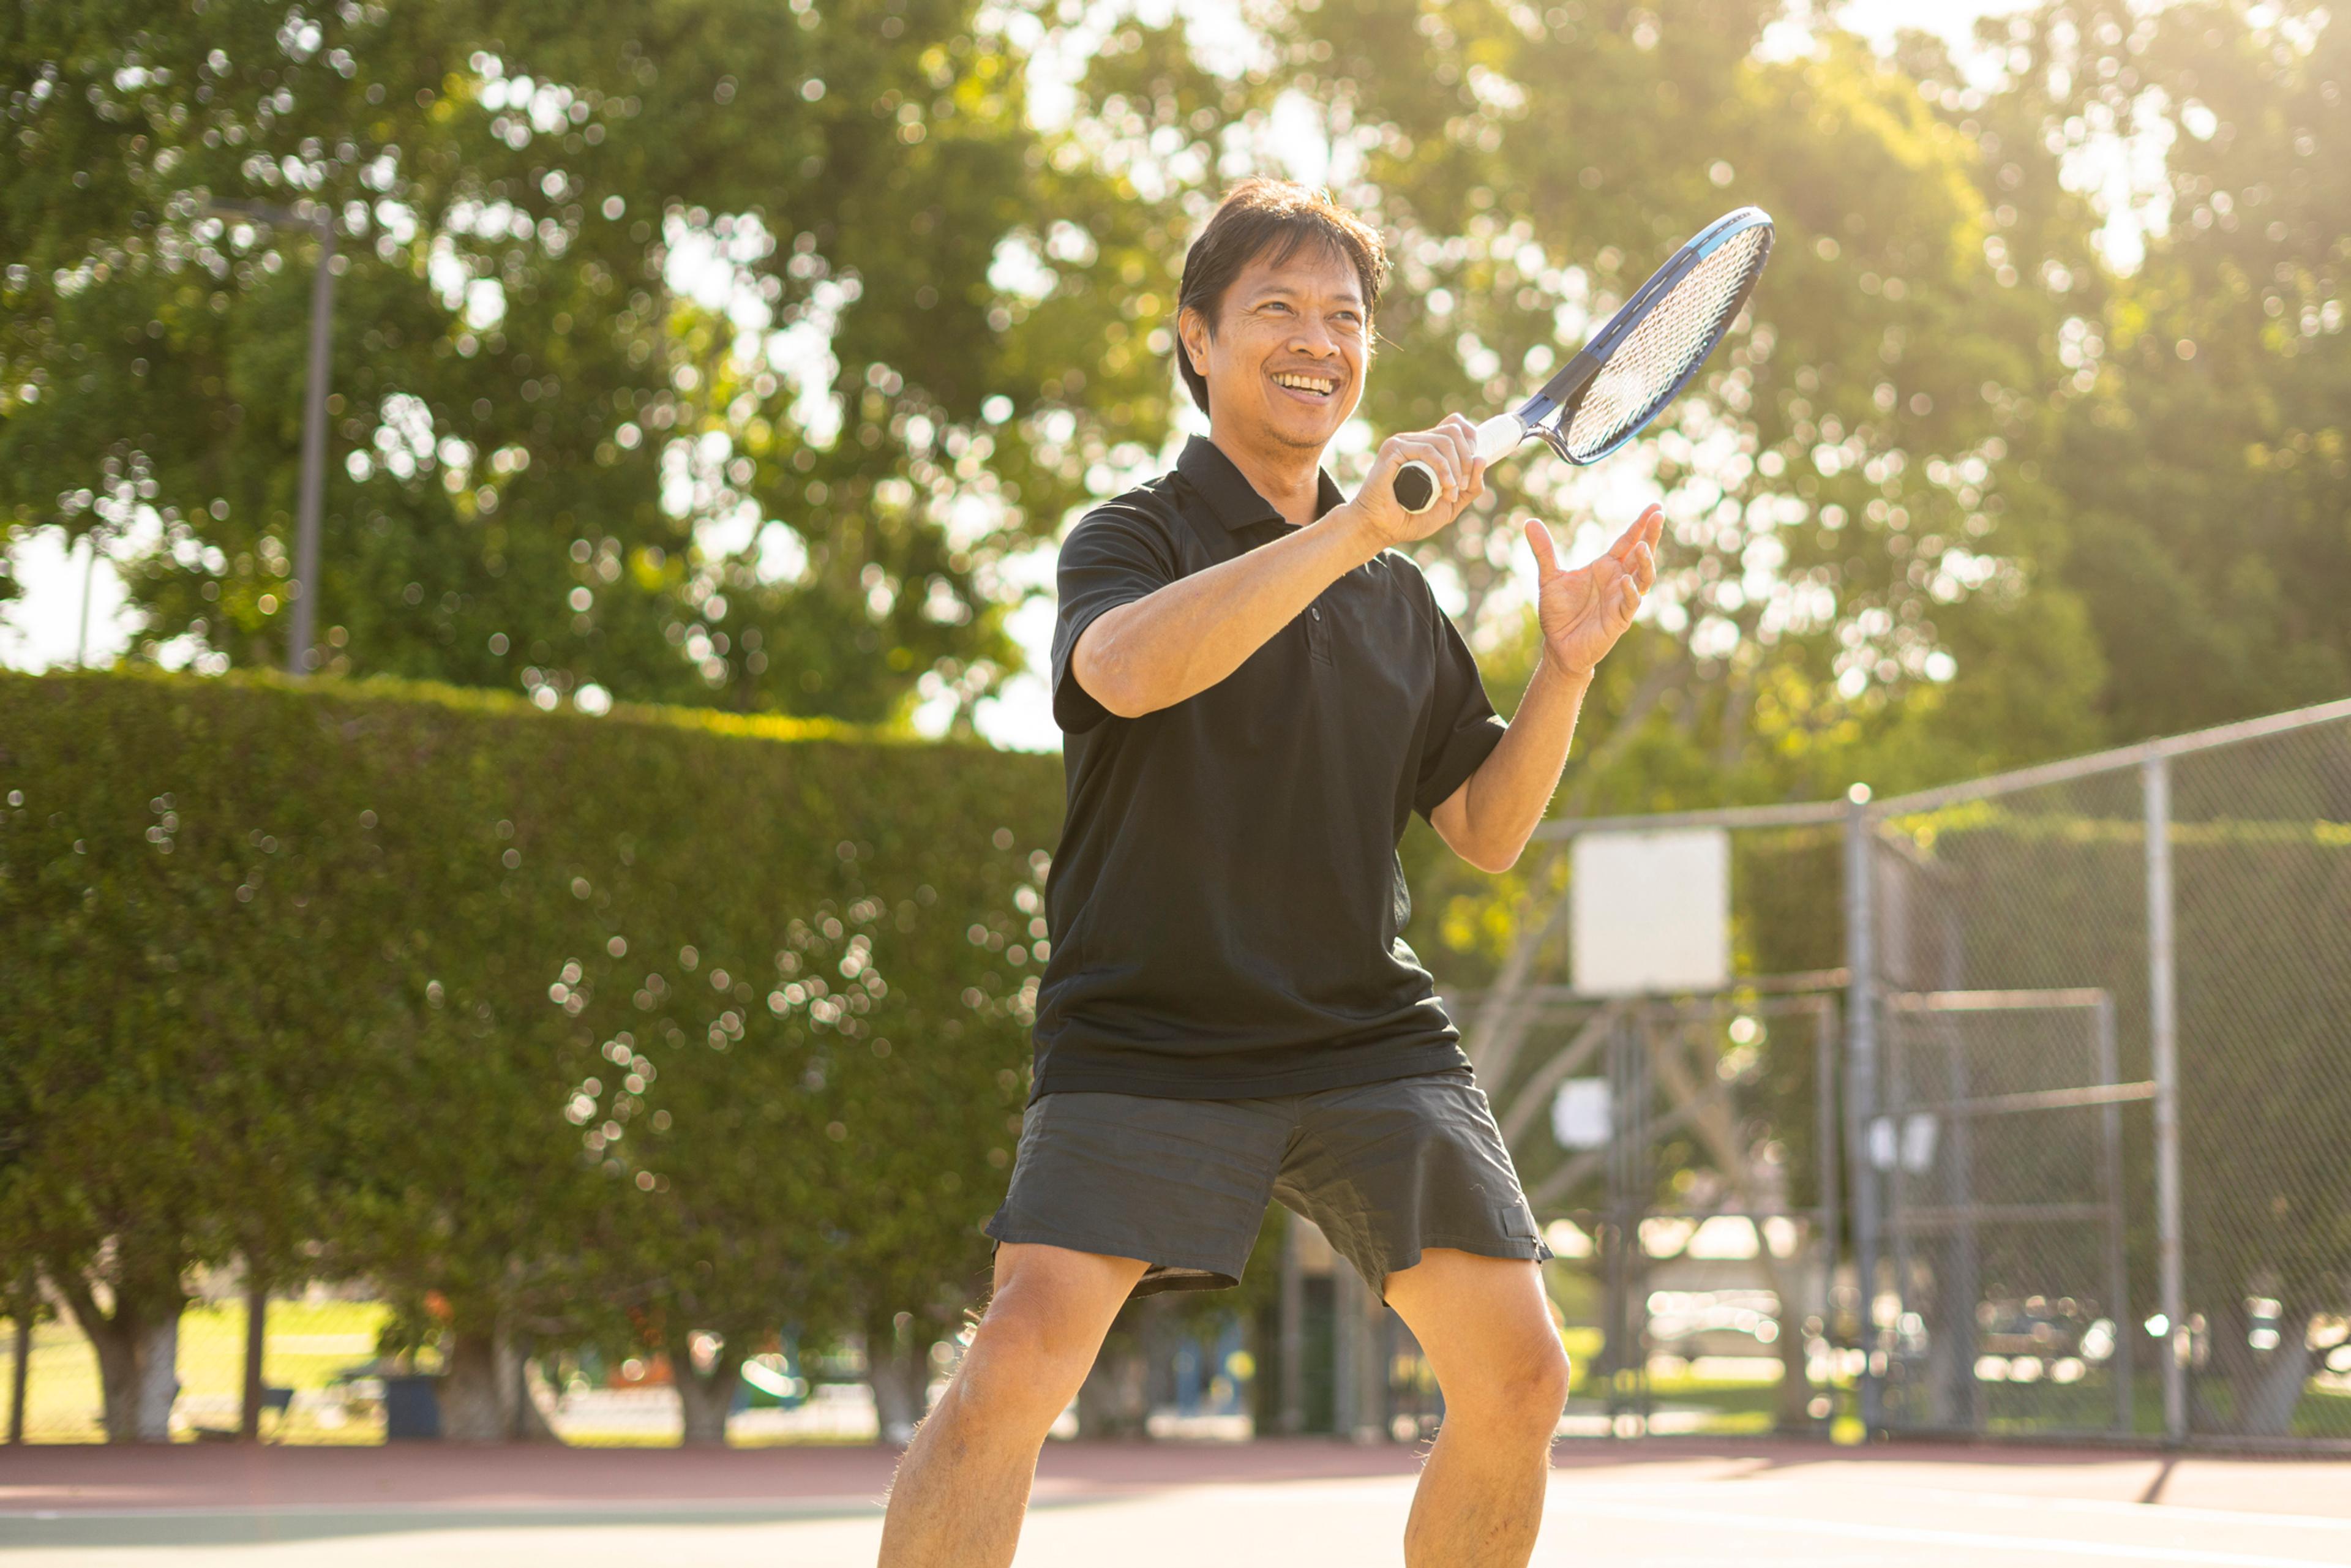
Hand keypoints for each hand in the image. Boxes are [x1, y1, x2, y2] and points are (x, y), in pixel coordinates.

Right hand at [1342, 415, 1486, 549]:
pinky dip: (1443, 467)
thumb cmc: (1411, 518)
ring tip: (1452, 492)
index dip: (1471, 440)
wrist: (1382, 529)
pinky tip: (1446, 486)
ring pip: (1445, 440)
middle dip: (1467, 459)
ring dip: (1456, 468)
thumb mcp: (1452, 504)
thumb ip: (1470, 487)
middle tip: (1462, 487)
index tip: (1471, 469)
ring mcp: (1404, 442)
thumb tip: (1482, 459)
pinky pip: (1428, 449)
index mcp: (1428, 447)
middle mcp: (1417, 441)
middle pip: (1454, 430)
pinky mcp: (1393, 449)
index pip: (1456, 425)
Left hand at [1528, 504, 1661, 678]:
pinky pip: (1630, 603)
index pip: (1628, 541)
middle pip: (1641, 554)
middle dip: (1651, 535)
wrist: (1558, 646)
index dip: (1641, 525)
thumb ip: (1544, 551)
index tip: (1655, 506)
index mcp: (1606, 567)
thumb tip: (1529, 522)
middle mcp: (1618, 580)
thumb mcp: (1549, 578)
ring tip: (1643, 547)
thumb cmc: (1559, 613)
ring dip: (1645, 563)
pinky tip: (1625, 581)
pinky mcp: (1619, 619)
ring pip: (1643, 578)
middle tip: (1658, 515)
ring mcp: (1621, 599)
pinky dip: (1630, 592)